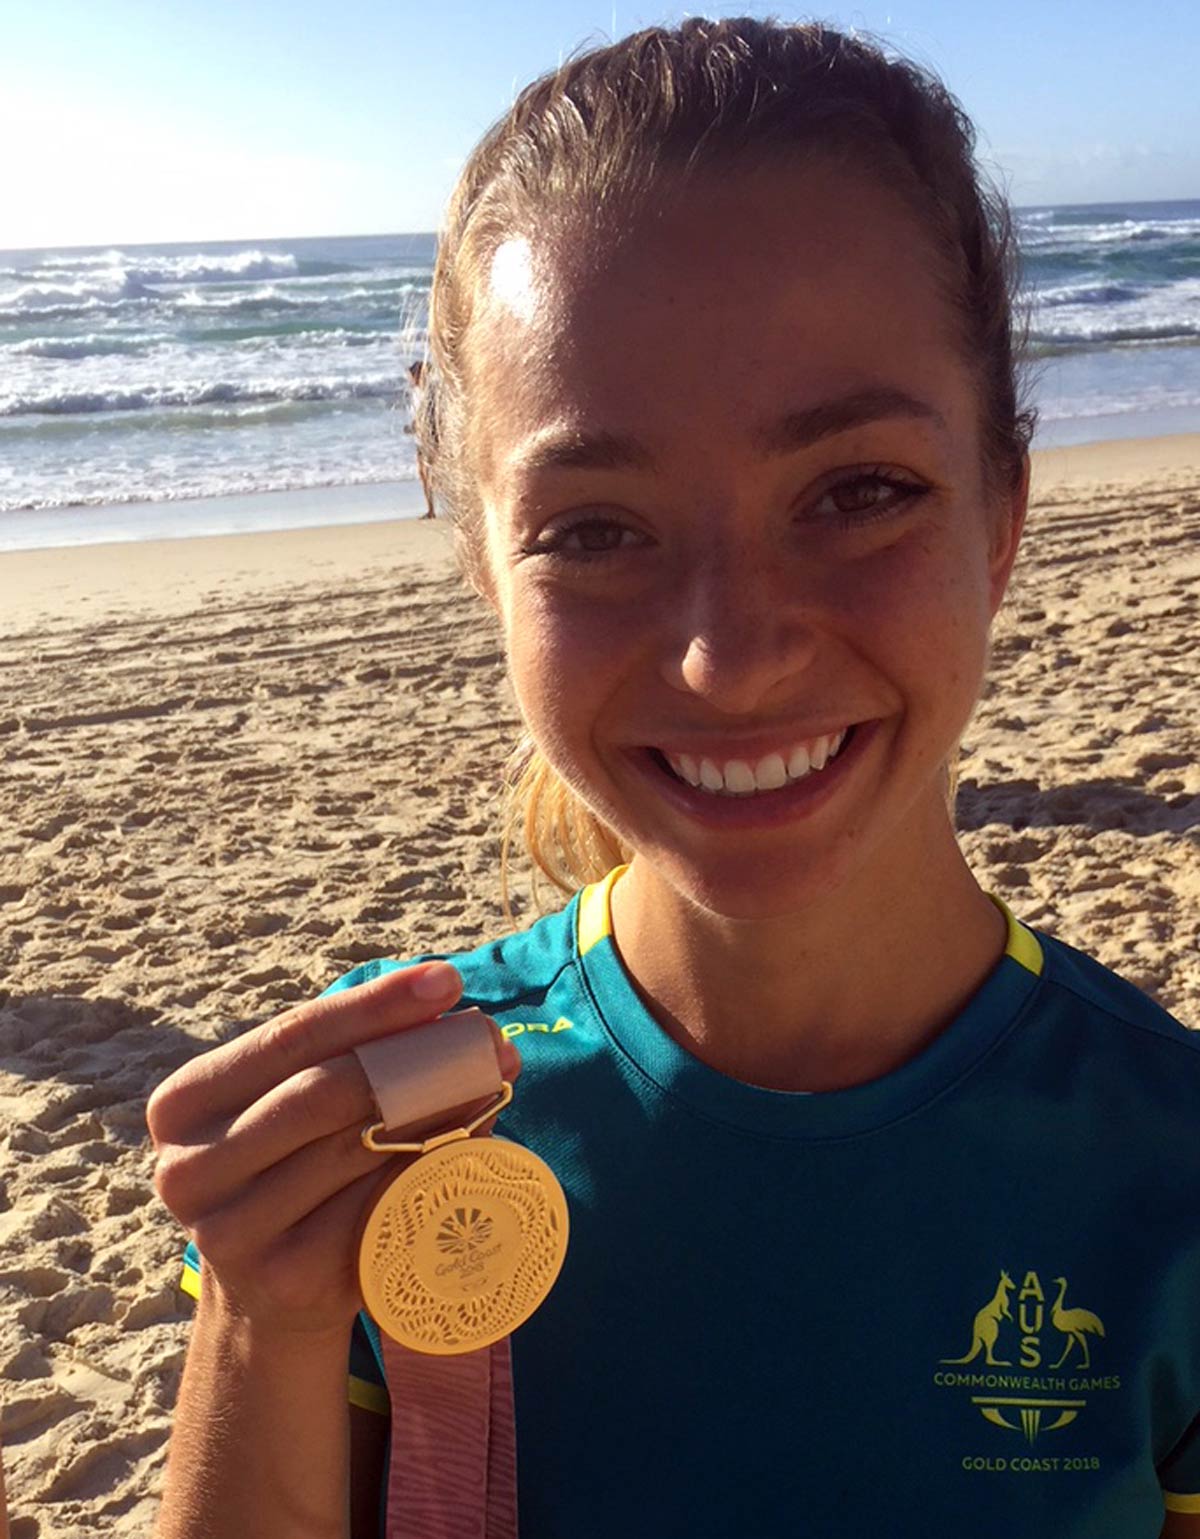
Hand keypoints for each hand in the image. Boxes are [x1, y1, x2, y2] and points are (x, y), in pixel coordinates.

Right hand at [147, 963, 519, 1338]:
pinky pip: (374, 1208)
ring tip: (492, 1082)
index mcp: (184, 1104)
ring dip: (435, 1111)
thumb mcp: (298, 1104)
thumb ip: (358, 1057)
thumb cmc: (295, 1167)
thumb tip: (469, 1031)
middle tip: (487, 1040)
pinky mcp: (286, 1280)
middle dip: (413, 1059)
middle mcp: (189, 1168)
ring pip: (353, 1150)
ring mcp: (232, 1233)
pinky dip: (428, 1170)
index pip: (290, 1036)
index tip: (445, 981)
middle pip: (320, 1094)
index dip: (372, 1006)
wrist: (270, 1294)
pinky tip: (471, 1147)